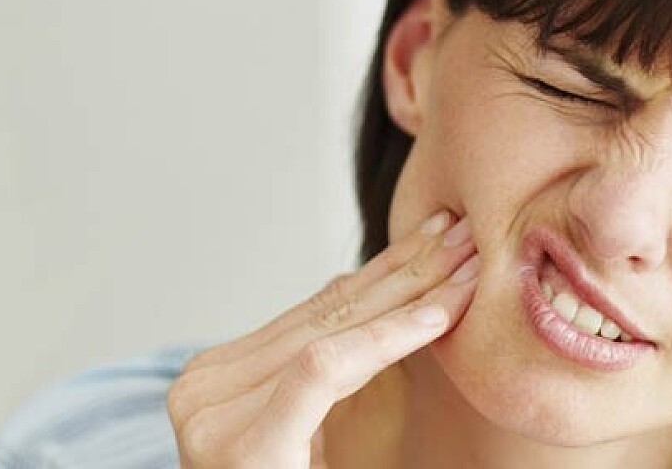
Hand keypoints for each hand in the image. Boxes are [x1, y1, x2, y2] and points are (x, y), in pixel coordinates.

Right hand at [166, 211, 479, 467]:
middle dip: (404, 270)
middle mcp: (203, 384)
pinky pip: (326, 369)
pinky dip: (386, 339)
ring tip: (468, 264)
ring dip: (410, 294)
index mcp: (217, 377)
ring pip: (331, 333)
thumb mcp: (309, 425)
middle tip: (463, 231)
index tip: (435, 238)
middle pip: (326, 315)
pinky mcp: (240, 440)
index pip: (315, 312)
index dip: (382, 272)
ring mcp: (212, 411)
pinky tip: (437, 317)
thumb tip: (350, 281)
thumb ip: (320, 362)